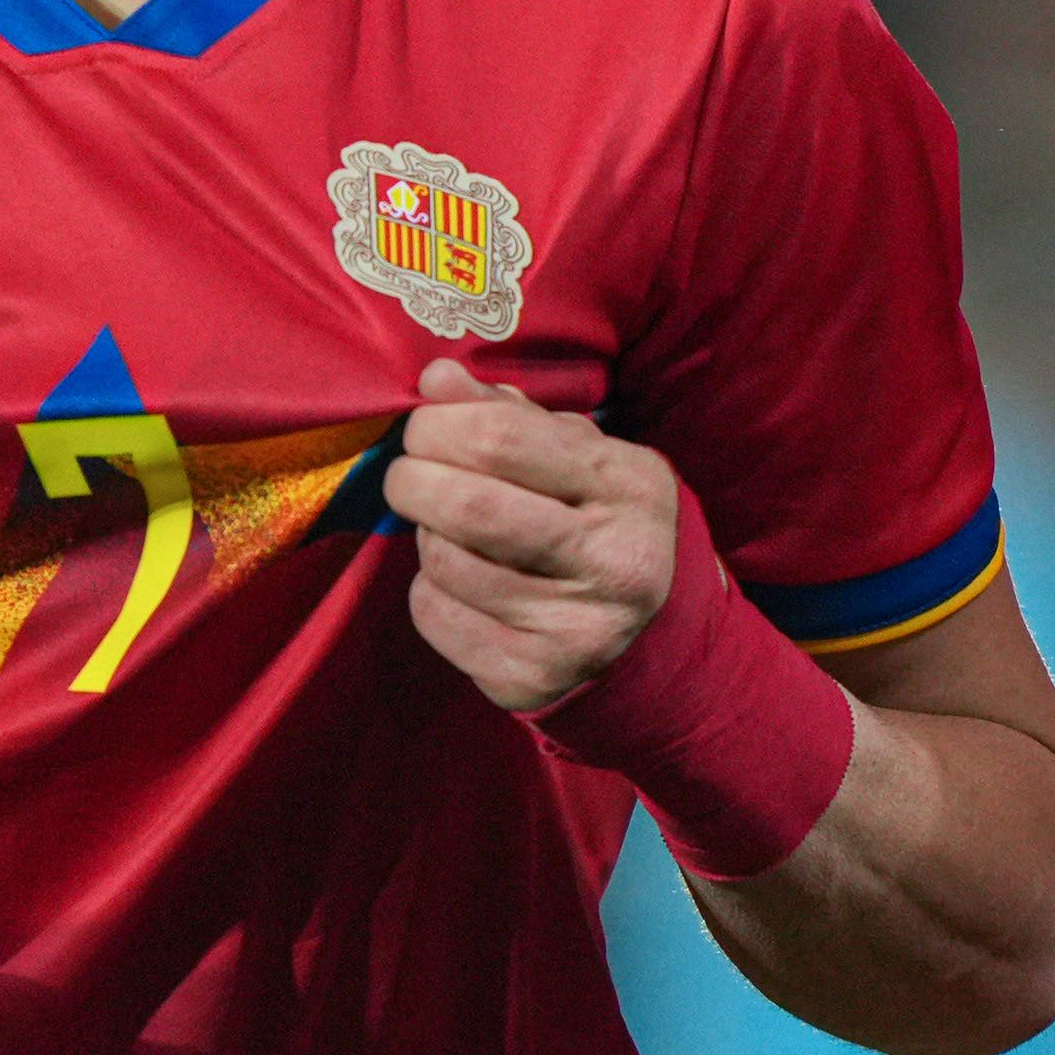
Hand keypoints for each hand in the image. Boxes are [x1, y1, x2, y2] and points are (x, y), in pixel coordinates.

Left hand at [390, 355, 688, 717]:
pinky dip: (428, 590)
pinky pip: (437, 616)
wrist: (646, 637)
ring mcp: (576, 627)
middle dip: (413, 480)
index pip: (503, 437)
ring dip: (426, 537)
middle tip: (408, 475)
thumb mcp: (580, 457)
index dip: (440, 424)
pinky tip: (459, 583)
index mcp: (630, 486)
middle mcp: (614, 560)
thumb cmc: (598, 522)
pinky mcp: (534, 677)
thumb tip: (436, 378)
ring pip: (445, 563)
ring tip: (448, 531)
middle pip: (468, 505)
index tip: (424, 428)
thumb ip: (511, 414)